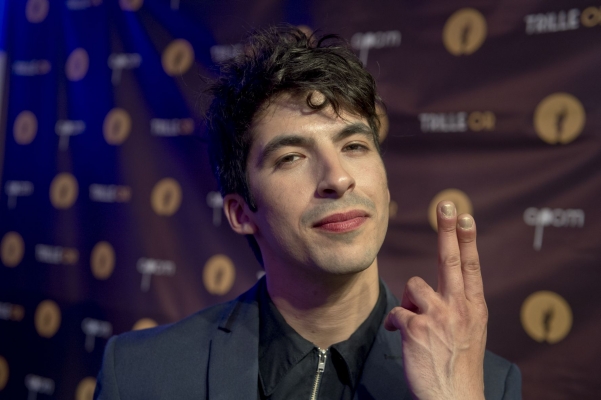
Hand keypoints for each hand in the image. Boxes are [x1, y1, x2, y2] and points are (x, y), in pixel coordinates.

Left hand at [384, 201, 486, 399]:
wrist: (454, 398)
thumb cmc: (457, 365)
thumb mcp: (468, 332)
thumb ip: (454, 307)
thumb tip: (425, 289)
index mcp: (474, 308)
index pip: (471, 267)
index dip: (467, 240)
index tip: (465, 216)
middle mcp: (459, 308)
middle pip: (450, 260)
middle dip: (448, 229)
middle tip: (447, 204)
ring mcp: (438, 317)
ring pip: (413, 286)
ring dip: (410, 302)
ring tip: (417, 325)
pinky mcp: (416, 328)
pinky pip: (396, 312)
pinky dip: (395, 324)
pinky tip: (402, 337)